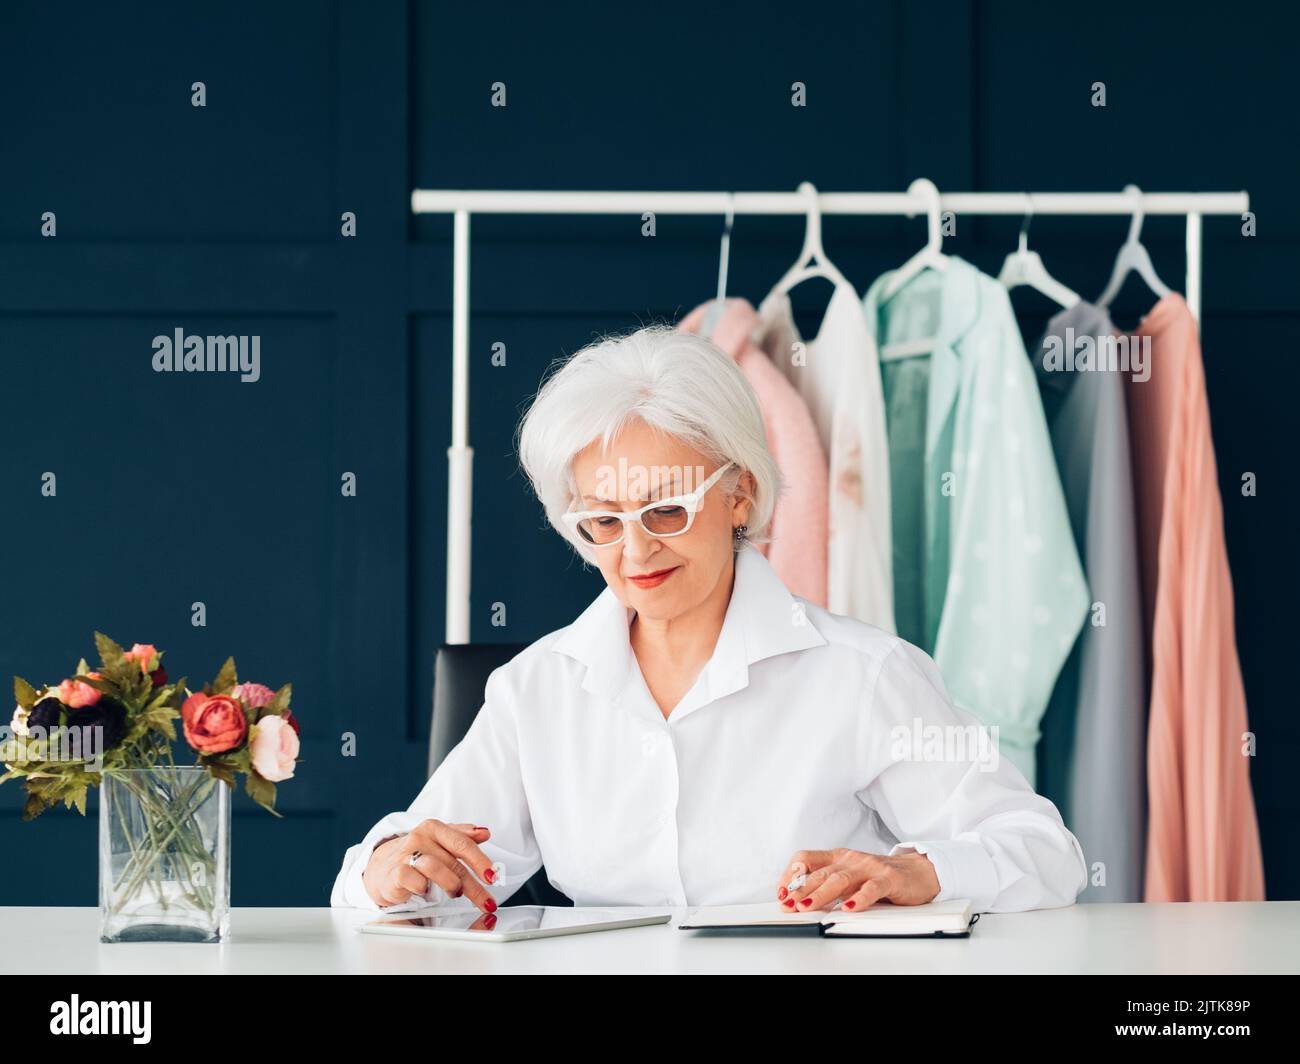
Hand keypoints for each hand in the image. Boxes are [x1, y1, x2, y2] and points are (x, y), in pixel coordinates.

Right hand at [363, 819, 499, 912]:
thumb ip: (462, 836)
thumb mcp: (440, 841)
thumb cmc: (416, 854)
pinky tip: (426, 891)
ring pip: (435, 868)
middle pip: (453, 863)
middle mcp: (420, 838)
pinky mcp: (395, 873)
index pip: (462, 844)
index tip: (493, 876)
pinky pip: (414, 880)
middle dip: (474, 886)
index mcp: (434, 828)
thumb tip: (485, 833)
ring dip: (451, 885)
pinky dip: (424, 888)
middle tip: (486, 902)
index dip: (480, 861)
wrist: (382, 867)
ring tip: (456, 893)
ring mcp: (406, 854)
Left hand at [776, 848, 940, 910]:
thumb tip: (798, 899)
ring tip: (806, 907)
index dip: (790, 874)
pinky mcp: (888, 879)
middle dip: (800, 889)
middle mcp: (851, 859)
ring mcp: (869, 867)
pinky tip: (850, 908)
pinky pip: (872, 888)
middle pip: (820, 872)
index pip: (806, 859)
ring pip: (841, 879)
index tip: (780, 892)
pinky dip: (860, 898)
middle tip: (787, 904)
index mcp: (838, 857)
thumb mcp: (850, 876)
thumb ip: (829, 884)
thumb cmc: (879, 876)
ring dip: (820, 894)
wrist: (918, 871)